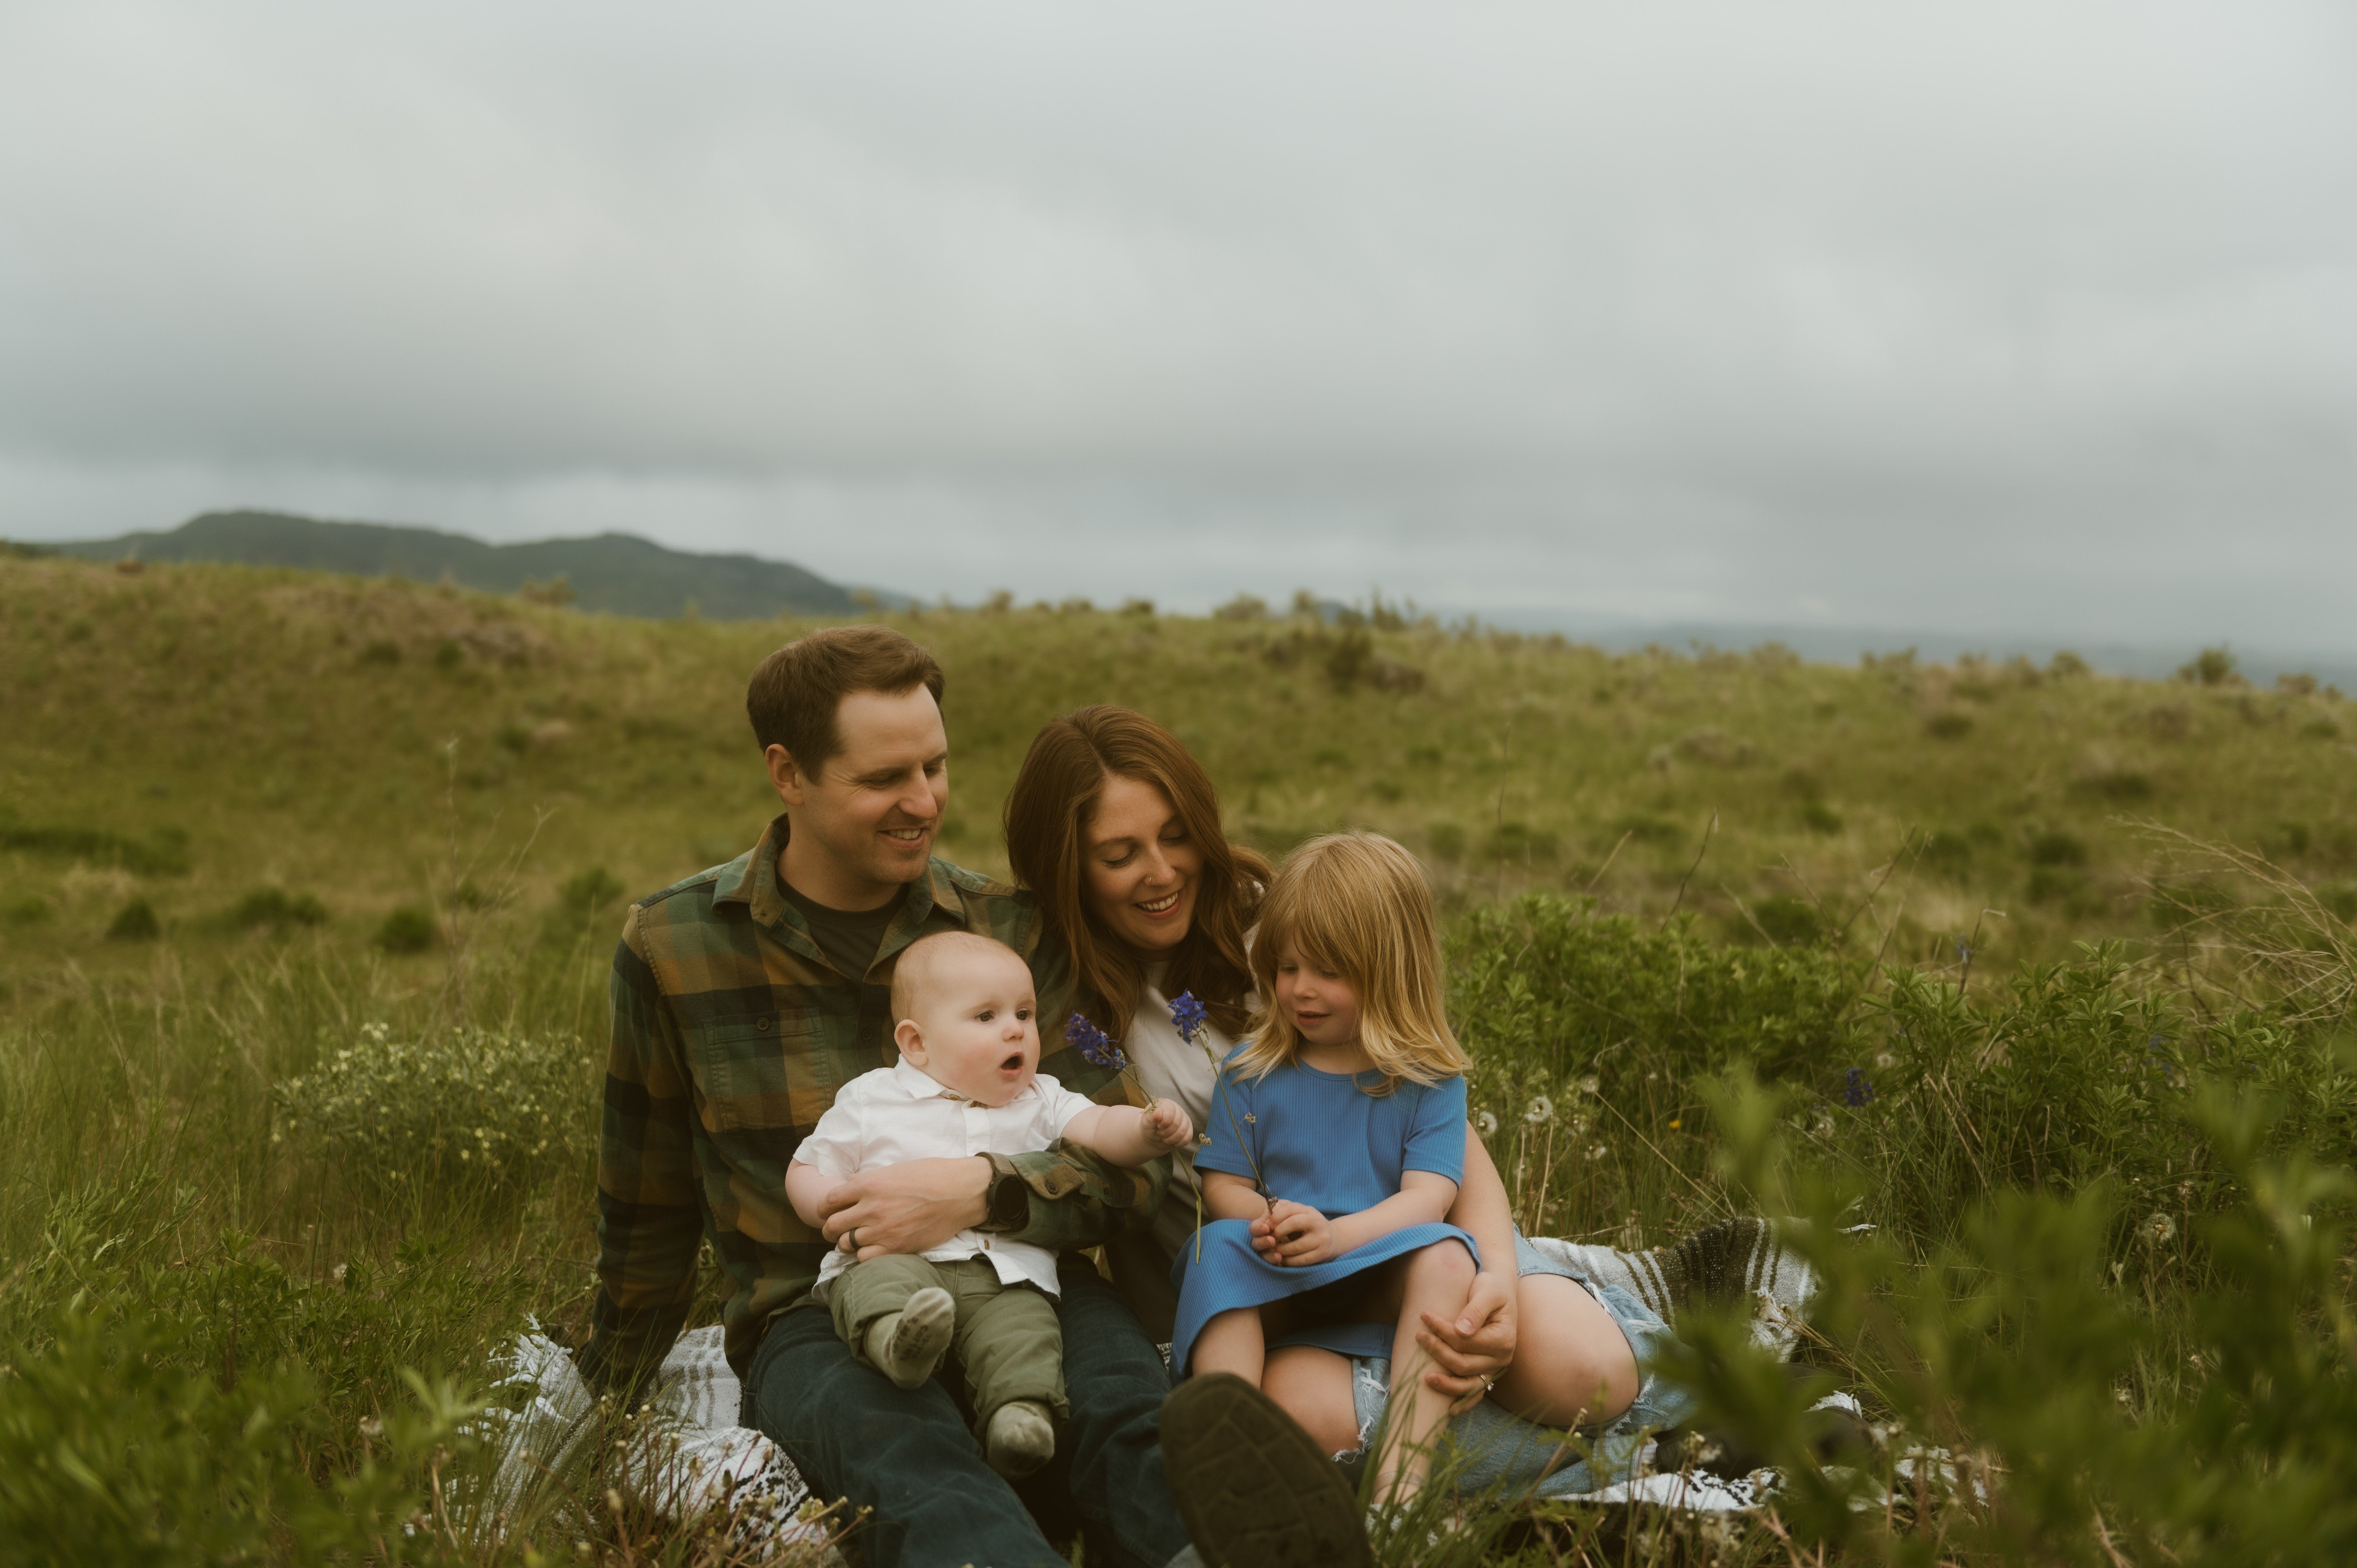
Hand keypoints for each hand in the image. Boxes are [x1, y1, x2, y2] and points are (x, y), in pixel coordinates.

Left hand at [819, 1156, 991, 1262]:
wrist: (961, 1192)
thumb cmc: (932, 1175)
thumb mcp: (895, 1169)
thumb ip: (869, 1180)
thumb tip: (850, 1186)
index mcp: (869, 1184)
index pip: (829, 1201)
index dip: (825, 1208)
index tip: (828, 1211)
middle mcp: (871, 1208)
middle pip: (832, 1226)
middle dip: (830, 1228)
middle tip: (837, 1229)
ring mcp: (883, 1230)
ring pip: (845, 1244)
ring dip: (847, 1242)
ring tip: (856, 1238)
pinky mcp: (897, 1248)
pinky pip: (864, 1258)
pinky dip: (863, 1255)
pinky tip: (872, 1248)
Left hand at [1143, 1099, 1193, 1151]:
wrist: (1153, 1138)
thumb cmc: (1149, 1127)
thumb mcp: (1147, 1121)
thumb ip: (1152, 1116)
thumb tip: (1158, 1112)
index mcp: (1167, 1104)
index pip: (1170, 1113)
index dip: (1164, 1123)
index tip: (1158, 1126)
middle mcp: (1178, 1110)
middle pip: (1177, 1124)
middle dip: (1166, 1133)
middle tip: (1159, 1133)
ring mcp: (1185, 1120)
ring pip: (1182, 1132)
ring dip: (1171, 1139)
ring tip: (1164, 1138)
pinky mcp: (1189, 1130)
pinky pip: (1187, 1138)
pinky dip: (1178, 1143)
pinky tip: (1172, 1142)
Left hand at [1255, 1198, 1335, 1266]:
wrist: (1334, 1239)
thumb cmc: (1310, 1226)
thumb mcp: (1301, 1216)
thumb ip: (1285, 1214)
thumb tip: (1267, 1220)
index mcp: (1310, 1210)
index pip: (1291, 1208)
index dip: (1276, 1216)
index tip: (1268, 1225)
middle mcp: (1318, 1222)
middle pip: (1293, 1223)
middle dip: (1278, 1232)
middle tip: (1270, 1239)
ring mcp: (1322, 1238)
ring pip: (1297, 1245)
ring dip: (1281, 1250)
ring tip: (1274, 1250)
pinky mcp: (1322, 1253)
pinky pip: (1302, 1259)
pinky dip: (1289, 1261)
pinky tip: (1283, 1260)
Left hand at [1415, 1269, 1518, 1411]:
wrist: (1498, 1293)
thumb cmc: (1491, 1289)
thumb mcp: (1487, 1291)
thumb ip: (1475, 1310)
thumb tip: (1461, 1330)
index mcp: (1504, 1339)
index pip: (1466, 1341)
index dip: (1442, 1330)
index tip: (1424, 1315)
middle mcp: (1502, 1358)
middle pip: (1464, 1364)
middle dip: (1438, 1352)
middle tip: (1418, 1336)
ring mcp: (1495, 1369)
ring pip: (1469, 1385)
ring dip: (1447, 1384)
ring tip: (1425, 1378)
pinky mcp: (1487, 1374)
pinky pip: (1475, 1393)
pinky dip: (1462, 1402)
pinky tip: (1447, 1409)